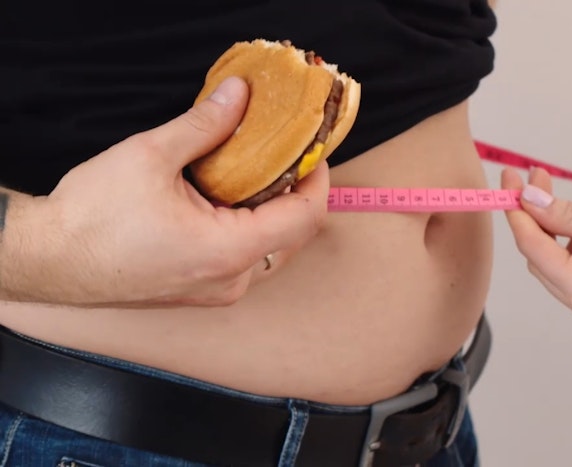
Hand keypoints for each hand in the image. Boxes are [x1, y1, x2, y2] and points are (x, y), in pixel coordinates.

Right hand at [5, 77, 329, 307]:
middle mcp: (231, 280)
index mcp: (229, 252)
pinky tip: (228, 199)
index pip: (304, 217)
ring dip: (271, 211)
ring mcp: (217, 291)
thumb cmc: (92, 218)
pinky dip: (248, 228)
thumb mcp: (150, 156)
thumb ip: (204, 124)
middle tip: (283, 154)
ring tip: (255, 171)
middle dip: (294, 192)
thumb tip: (239, 95)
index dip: (317, 180)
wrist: (49, 259)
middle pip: (292, 235)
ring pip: (271, 249)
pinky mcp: (202, 292)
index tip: (313, 151)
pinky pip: (245, 260)